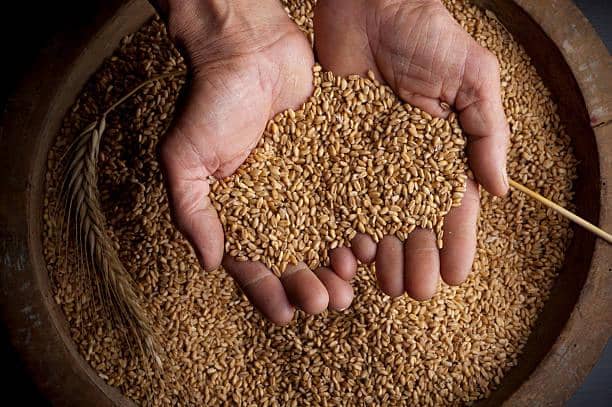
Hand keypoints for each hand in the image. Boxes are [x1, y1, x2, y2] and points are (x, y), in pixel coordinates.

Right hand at [159, 0, 355, 323]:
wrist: (249, 49)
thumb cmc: (210, 101)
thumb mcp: (184, 159)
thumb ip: (192, 211)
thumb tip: (210, 262)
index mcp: (240, 212)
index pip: (253, 264)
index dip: (269, 293)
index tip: (288, 315)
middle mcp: (276, 206)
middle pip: (296, 259)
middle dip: (311, 286)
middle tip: (328, 302)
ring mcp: (308, 187)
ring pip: (326, 237)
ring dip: (338, 266)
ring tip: (351, 282)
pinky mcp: (335, 164)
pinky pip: (350, 200)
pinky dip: (359, 225)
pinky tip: (370, 245)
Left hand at [314, 0, 509, 298]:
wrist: (367, 4)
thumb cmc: (427, 34)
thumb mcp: (473, 77)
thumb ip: (489, 132)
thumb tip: (500, 191)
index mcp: (442, 152)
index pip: (452, 207)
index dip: (455, 244)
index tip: (453, 277)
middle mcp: (404, 164)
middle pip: (411, 222)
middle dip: (416, 258)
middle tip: (412, 291)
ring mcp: (366, 160)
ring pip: (374, 218)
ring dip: (380, 253)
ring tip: (379, 282)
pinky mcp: (331, 150)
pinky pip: (337, 195)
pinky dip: (341, 224)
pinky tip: (343, 251)